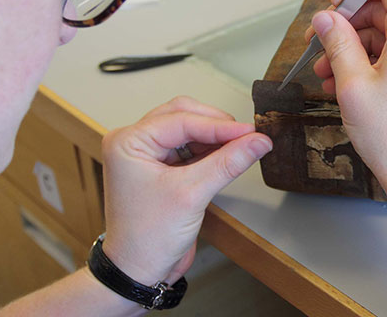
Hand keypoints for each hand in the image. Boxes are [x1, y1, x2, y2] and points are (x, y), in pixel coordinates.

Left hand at [99, 96, 271, 286]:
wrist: (138, 271)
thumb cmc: (147, 239)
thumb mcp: (192, 195)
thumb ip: (228, 162)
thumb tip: (257, 141)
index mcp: (128, 142)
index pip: (181, 121)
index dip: (220, 126)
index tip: (251, 131)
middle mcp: (135, 143)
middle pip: (183, 115)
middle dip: (216, 125)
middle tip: (247, 136)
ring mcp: (148, 154)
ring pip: (189, 128)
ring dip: (215, 136)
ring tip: (242, 146)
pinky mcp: (162, 167)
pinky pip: (190, 147)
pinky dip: (211, 149)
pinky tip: (229, 156)